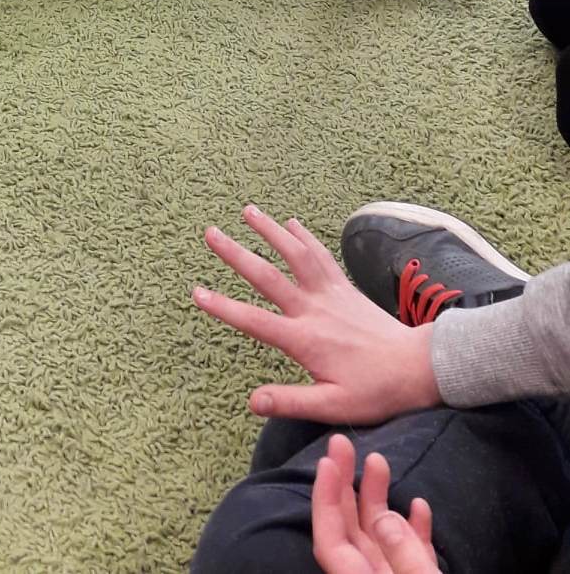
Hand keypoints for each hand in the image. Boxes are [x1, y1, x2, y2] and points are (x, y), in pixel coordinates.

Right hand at [192, 204, 441, 424]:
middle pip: (267, 276)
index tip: (197, 291)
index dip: (223, 307)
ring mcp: (330, 294)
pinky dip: (305, 237)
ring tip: (247, 211)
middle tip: (210, 233)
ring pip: (295, 254)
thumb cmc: (377, 391)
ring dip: (270, 230)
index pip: (255, 322)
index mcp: (305, 339)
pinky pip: (321, 255)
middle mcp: (313, 309)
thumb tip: (252, 400)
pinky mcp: (345, 287)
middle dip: (236, 254)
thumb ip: (291, 401)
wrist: (420, 367)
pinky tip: (291, 223)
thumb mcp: (334, 407)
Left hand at [313, 436, 436, 573]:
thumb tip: (385, 518)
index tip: (326, 461)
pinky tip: (418, 504)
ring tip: (377, 460)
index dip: (324, 499)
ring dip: (378, 497)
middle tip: (341, 443)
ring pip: (379, 535)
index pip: (330, 538)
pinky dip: (414, 529)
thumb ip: (403, 557)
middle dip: (344, 484)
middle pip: (350, 529)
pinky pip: (411, 554)